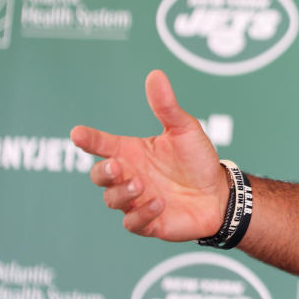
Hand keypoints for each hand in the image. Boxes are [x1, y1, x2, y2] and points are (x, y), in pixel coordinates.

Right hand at [71, 70, 229, 241]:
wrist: (220, 194)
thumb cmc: (198, 160)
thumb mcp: (184, 130)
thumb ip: (166, 106)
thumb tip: (155, 75)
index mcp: (132, 152)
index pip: (102, 145)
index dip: (88, 139)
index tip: (77, 134)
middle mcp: (130, 176)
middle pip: (99, 176)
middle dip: (102, 172)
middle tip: (117, 166)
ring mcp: (136, 201)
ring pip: (112, 200)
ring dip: (123, 193)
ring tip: (141, 184)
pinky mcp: (149, 222)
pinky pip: (133, 223)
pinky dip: (142, 214)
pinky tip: (158, 203)